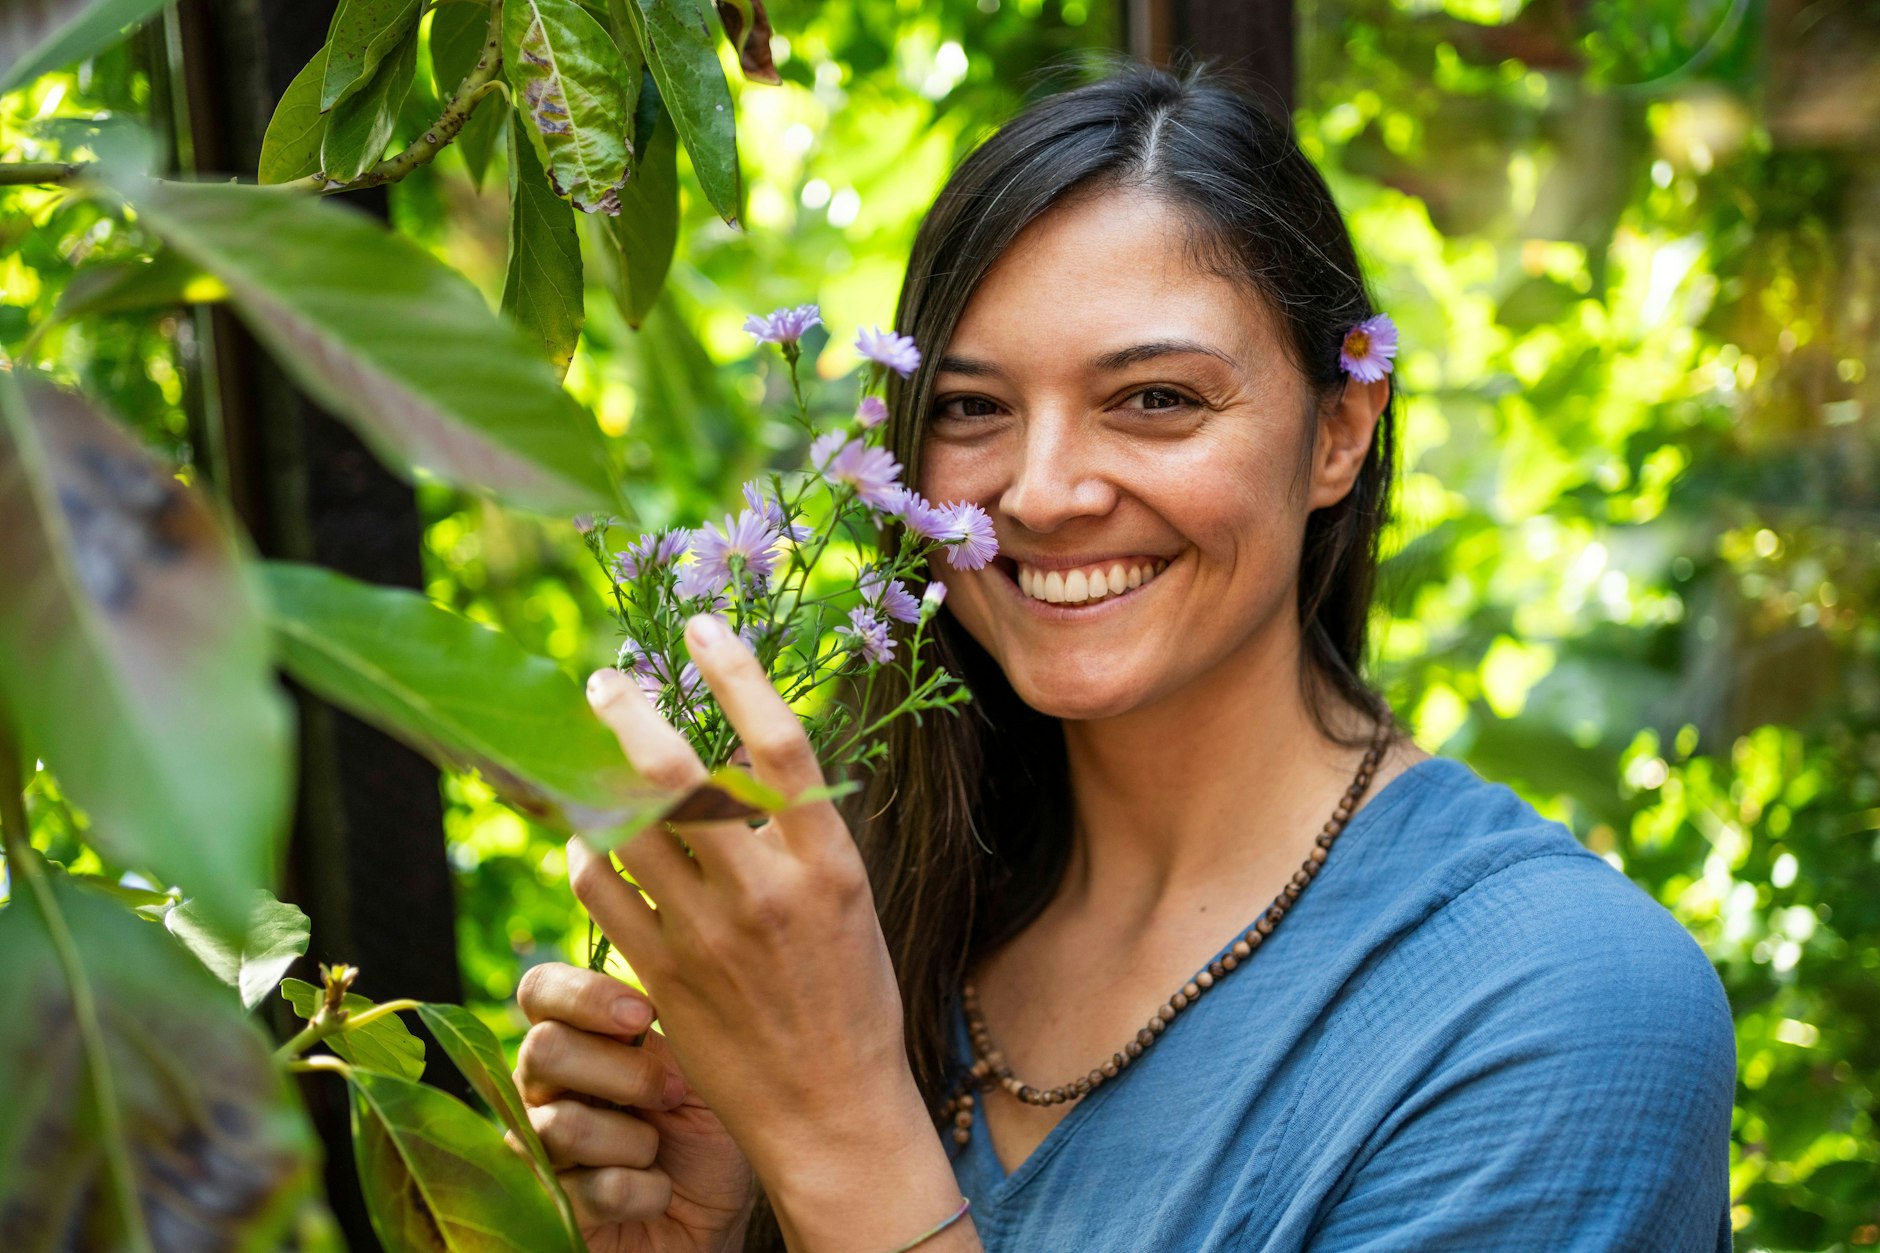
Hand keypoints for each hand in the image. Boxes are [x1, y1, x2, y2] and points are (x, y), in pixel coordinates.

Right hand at [513, 962, 756, 1252]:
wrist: (720, 1214)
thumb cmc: (709, 1129)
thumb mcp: (701, 1065)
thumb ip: (664, 1024)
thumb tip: (644, 989)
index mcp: (576, 1038)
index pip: (541, 990)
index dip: (583, 995)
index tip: (643, 1016)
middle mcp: (543, 1087)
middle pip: (543, 1049)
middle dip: (623, 1073)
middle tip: (672, 1095)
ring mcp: (538, 1147)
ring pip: (563, 1125)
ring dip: (637, 1141)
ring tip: (661, 1152)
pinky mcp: (548, 1207)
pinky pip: (591, 1189)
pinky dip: (645, 1191)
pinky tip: (657, 1191)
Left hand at [573, 613, 965, 1248]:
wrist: (830, 1110)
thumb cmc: (849, 996)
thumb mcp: (849, 901)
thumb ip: (799, 832)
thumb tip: (740, 751)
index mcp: (827, 866)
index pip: (780, 747)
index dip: (738, 675)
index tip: (704, 628)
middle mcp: (766, 894)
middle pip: (683, 777)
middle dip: (632, 715)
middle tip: (606, 681)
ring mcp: (708, 938)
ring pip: (626, 831)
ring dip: (592, 778)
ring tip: (579, 753)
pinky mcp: (661, 978)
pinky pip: (601, 895)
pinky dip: (584, 854)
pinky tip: (585, 839)